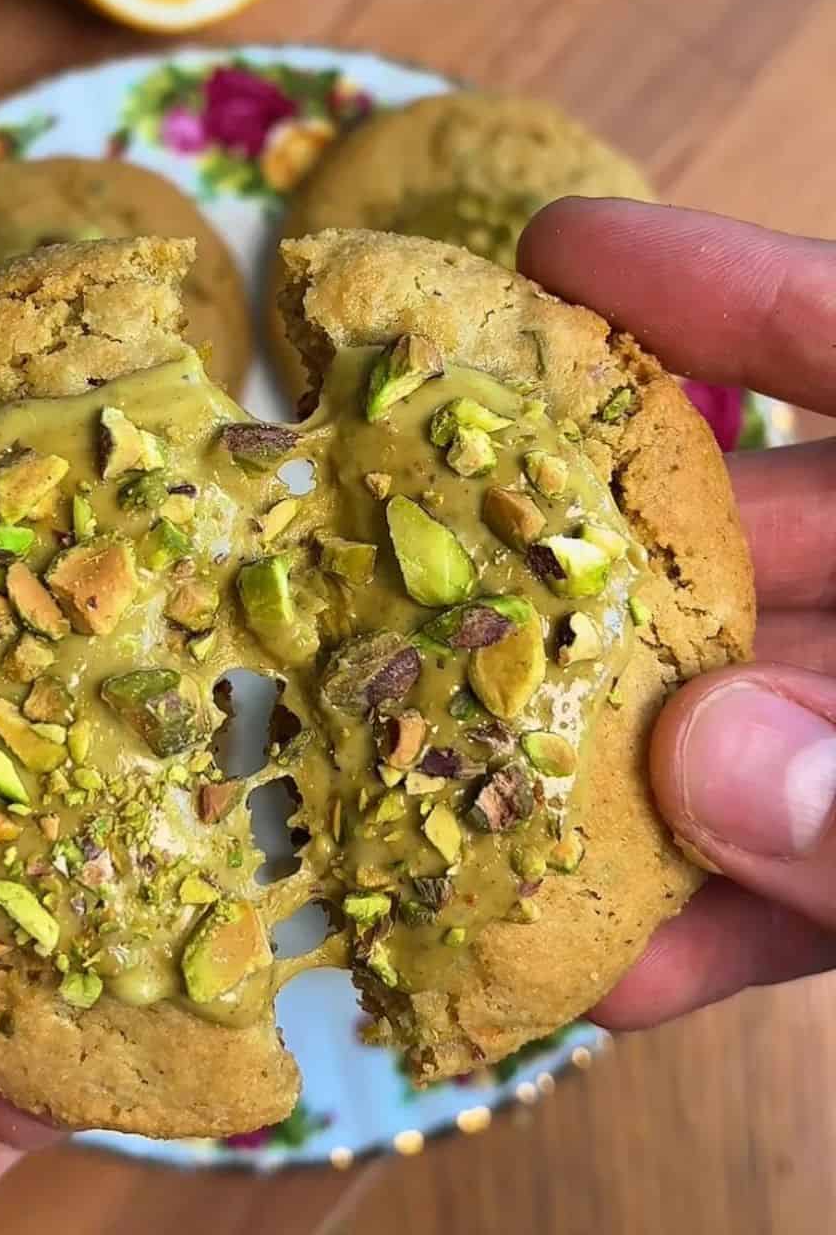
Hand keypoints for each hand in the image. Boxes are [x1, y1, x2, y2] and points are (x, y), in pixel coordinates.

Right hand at [519, 199, 835, 1024]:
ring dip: (632, 788)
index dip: (714, 289)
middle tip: (436, 584)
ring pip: (768, 729)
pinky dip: (735, 925)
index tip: (552, 255)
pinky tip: (627, 979)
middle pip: (767, 548)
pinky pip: (825, 874)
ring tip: (473, 812)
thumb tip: (704, 755)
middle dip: (602, 577)